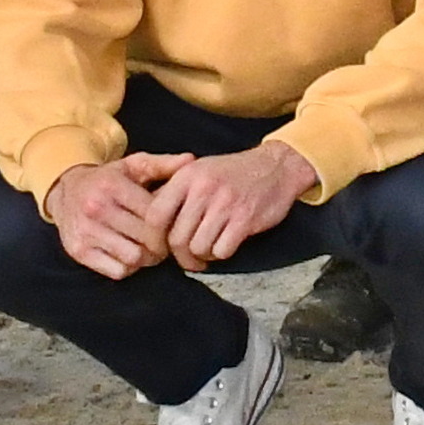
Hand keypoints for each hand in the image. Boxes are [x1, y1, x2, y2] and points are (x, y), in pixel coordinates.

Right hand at [45, 157, 176, 279]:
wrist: (65, 191)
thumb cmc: (108, 179)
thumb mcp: (133, 165)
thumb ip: (163, 164)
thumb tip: (192, 161)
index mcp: (113, 186)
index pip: (154, 214)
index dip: (170, 224)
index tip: (174, 226)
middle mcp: (97, 208)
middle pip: (146, 239)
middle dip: (162, 245)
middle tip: (165, 243)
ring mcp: (86, 232)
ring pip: (134, 258)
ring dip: (147, 258)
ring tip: (149, 249)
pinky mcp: (78, 251)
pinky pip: (117, 271)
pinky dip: (128, 267)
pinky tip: (129, 255)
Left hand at [145, 141, 319, 268]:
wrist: (277, 166)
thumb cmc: (232, 173)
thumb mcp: (199, 170)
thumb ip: (174, 192)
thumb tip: (146, 221)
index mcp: (186, 176)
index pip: (155, 216)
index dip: (153, 239)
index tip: (159, 250)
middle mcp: (203, 188)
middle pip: (176, 238)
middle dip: (181, 256)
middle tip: (188, 259)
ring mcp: (225, 203)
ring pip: (198, 247)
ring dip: (202, 257)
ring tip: (208, 251)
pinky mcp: (245, 218)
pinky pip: (222, 250)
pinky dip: (221, 254)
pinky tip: (225, 246)